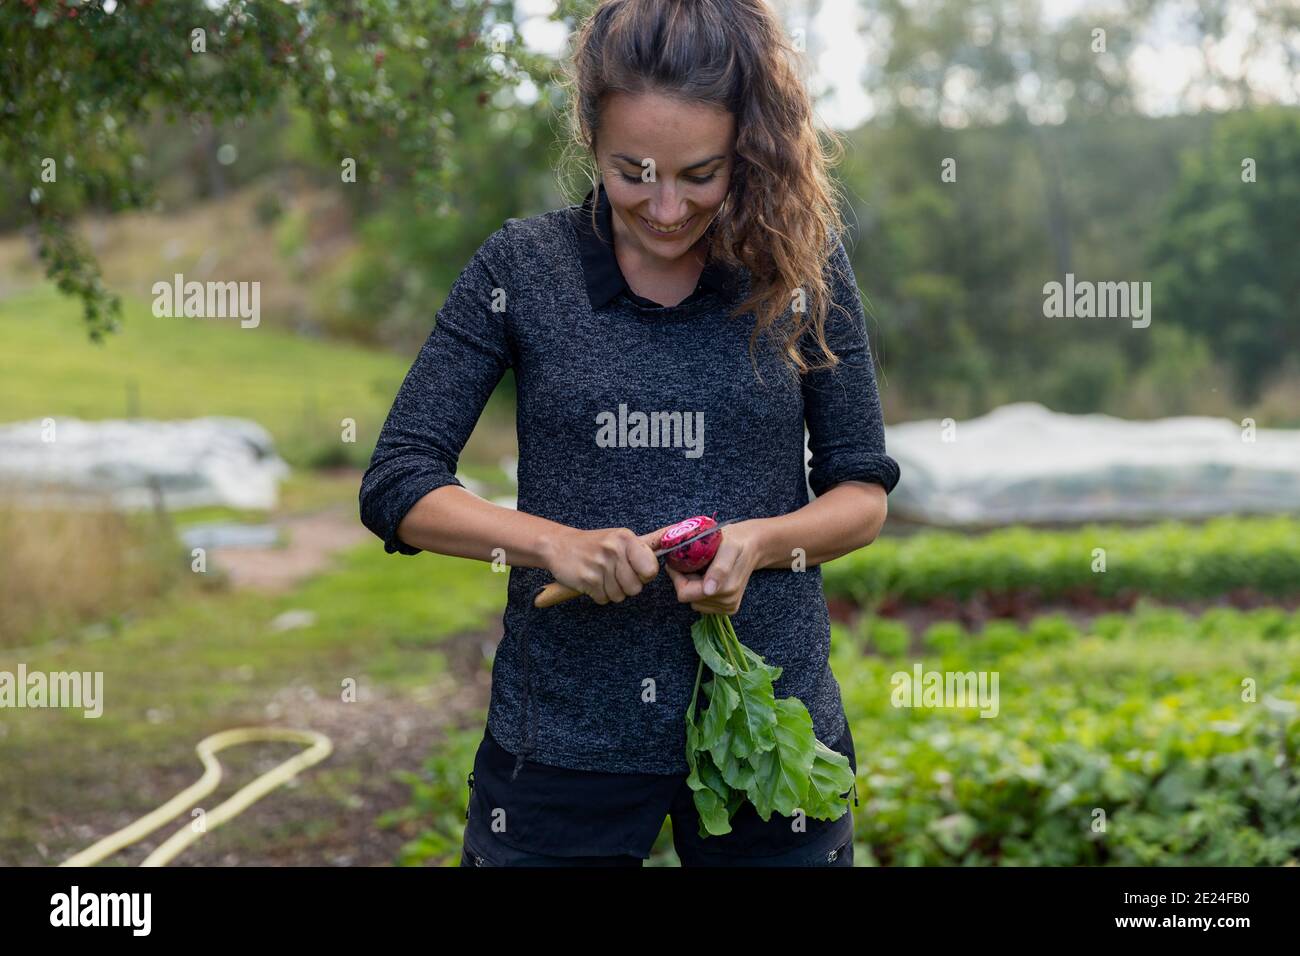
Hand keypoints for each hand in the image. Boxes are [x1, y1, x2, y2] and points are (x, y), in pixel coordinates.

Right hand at [546, 523, 677, 604]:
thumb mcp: (619, 538)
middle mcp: (614, 550)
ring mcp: (599, 565)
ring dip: (611, 591)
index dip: (644, 575)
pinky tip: (591, 580)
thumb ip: (642, 548)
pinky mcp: (587, 580)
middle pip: (635, 588)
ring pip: (619, 596)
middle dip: (626, 586)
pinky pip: (604, 599)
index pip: (651, 569)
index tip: (636, 570)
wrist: (558, 544)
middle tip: (614, 574)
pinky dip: (598, 595)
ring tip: (601, 575)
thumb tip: (673, 543)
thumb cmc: (594, 544)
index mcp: (626, 538)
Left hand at [663, 519, 766, 614]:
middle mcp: (728, 602)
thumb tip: (709, 590)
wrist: (753, 547)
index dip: (678, 577)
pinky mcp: (728, 608)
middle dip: (686, 580)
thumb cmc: (737, 542)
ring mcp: (728, 607)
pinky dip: (700, 591)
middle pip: (689, 598)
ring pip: (694, 601)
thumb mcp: (728, 547)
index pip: (685, 594)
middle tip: (694, 562)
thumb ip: (720, 569)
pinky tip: (708, 576)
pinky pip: (702, 604)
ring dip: (693, 585)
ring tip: (703, 568)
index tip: (678, 562)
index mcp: (726, 589)